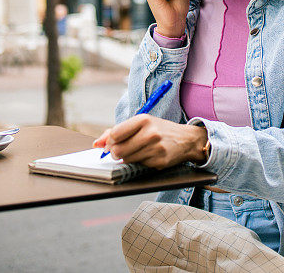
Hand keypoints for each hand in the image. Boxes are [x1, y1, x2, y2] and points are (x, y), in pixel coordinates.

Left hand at [92, 115, 207, 169]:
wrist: (186, 139)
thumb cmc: (159, 130)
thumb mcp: (140, 124)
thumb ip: (116, 131)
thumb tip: (97, 144)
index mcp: (143, 119)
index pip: (115, 134)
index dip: (109, 142)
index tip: (111, 144)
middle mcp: (150, 133)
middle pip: (118, 150)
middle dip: (115, 153)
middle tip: (120, 151)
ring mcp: (156, 148)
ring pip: (127, 160)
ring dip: (127, 158)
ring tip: (136, 151)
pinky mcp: (160, 161)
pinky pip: (139, 165)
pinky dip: (139, 162)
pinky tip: (148, 155)